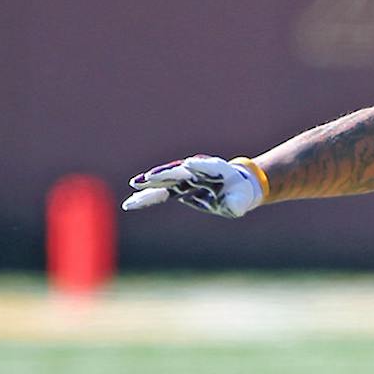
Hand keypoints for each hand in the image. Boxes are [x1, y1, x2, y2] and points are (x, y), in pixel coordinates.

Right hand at [123, 156, 263, 218]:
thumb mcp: (242, 201)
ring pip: (165, 180)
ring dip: (150, 183)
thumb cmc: (240, 194)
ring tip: (134, 186)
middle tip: (150, 177)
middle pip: (179, 171)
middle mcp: (198, 170)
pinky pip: (161, 193)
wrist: (233, 188)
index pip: (207, 167)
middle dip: (165, 173)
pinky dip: (148, 197)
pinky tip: (131, 204)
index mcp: (218, 169)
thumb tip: (233, 208)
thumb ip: (236, 203)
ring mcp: (186, 178)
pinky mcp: (178, 188)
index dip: (199, 166)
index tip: (189, 164)